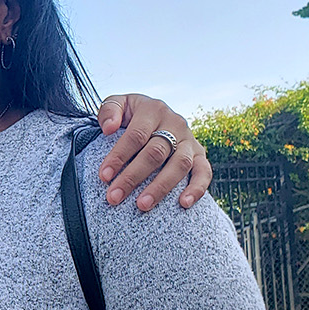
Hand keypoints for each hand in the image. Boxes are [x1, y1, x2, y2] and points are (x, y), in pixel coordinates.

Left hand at [95, 94, 210, 210]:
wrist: (155, 115)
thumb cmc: (131, 115)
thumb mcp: (119, 104)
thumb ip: (109, 110)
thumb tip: (108, 128)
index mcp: (153, 110)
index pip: (136, 135)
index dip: (119, 156)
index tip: (104, 176)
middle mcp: (175, 124)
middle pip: (155, 153)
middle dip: (133, 177)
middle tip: (114, 197)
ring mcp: (189, 140)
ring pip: (179, 164)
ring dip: (160, 187)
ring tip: (142, 205)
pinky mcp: (200, 155)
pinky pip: (204, 172)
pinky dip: (197, 188)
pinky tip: (183, 204)